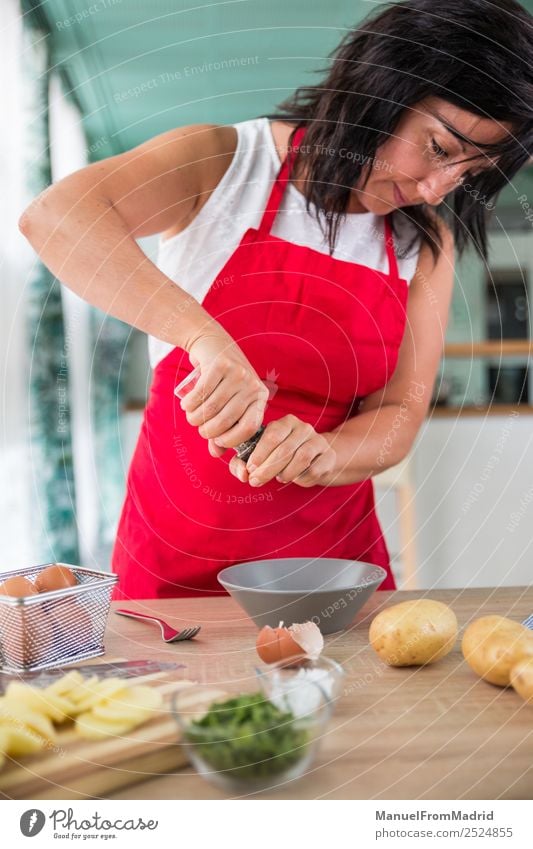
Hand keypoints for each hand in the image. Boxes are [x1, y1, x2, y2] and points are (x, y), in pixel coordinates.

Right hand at [180, 330, 268, 447]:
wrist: (213, 344)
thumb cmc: (222, 381)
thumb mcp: (228, 404)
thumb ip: (223, 429)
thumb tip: (216, 453)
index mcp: (260, 398)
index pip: (250, 428)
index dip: (231, 440)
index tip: (217, 441)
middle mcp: (252, 385)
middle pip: (227, 419)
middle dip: (207, 430)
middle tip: (199, 427)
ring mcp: (237, 373)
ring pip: (211, 407)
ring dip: (195, 417)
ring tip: (191, 416)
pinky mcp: (220, 364)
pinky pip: (201, 392)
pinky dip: (190, 403)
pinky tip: (186, 405)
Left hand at [227, 414, 336, 487]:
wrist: (315, 458)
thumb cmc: (280, 455)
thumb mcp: (260, 455)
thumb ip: (243, 463)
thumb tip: (243, 474)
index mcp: (286, 422)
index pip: (272, 435)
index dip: (260, 453)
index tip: (250, 468)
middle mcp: (303, 428)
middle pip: (285, 449)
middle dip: (267, 468)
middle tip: (256, 481)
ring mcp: (318, 441)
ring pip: (301, 458)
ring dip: (285, 473)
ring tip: (279, 478)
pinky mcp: (328, 456)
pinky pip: (314, 470)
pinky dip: (301, 478)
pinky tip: (295, 478)